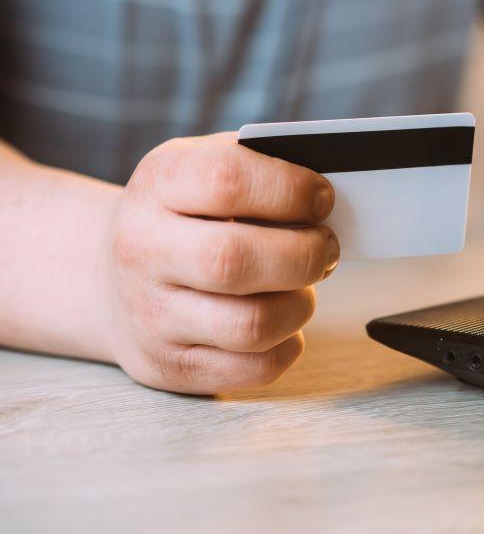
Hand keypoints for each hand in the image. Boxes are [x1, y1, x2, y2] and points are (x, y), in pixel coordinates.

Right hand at [99, 133, 338, 393]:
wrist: (109, 276)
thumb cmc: (182, 215)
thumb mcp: (201, 166)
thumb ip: (258, 164)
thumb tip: (324, 189)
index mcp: (157, 185)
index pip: (226, 181)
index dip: (290, 190)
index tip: (322, 199)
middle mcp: (142, 251)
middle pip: (235, 261)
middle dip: (304, 254)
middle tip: (324, 247)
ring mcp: (151, 316)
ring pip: (251, 325)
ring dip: (301, 304)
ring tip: (302, 286)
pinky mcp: (170, 366)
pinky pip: (254, 369)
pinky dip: (288, 345)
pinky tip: (283, 322)